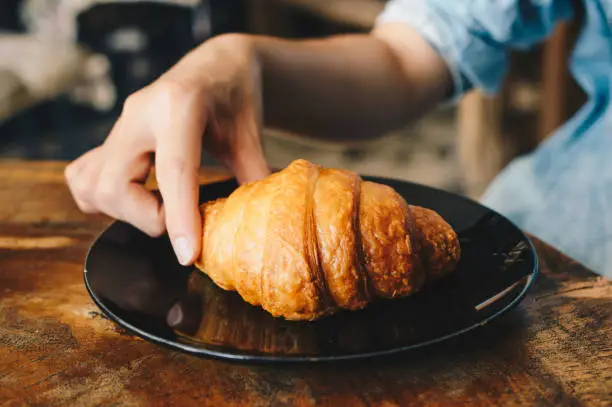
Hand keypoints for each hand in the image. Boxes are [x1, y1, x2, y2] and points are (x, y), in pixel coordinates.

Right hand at [65, 34, 269, 264]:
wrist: (217, 66)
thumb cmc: (236, 98)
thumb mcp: (251, 136)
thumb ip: (254, 178)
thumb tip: (257, 226)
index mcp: (178, 107)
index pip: (173, 172)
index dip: (180, 219)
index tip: (187, 255)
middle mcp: (139, 114)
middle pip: (116, 185)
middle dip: (147, 218)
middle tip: (182, 218)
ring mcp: (120, 125)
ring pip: (92, 184)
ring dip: (124, 210)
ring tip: (161, 205)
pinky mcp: (111, 136)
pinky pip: (84, 175)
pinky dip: (107, 198)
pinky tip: (139, 196)